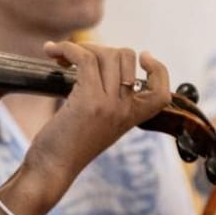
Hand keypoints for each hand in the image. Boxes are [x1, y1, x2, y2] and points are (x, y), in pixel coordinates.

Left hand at [23, 43, 170, 198]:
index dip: (158, 70)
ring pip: (105, 54)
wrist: (53, 167)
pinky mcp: (88, 100)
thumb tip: (97, 64)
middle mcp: (126, 110)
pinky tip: (54, 52)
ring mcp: (109, 105)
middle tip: (77, 58)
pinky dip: (68, 49)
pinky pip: (85, 59)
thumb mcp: (99, 123)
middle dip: (100, 49)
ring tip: (60, 56)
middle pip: (126, 57)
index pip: (163, 92)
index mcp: (132, 118)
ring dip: (79, 47)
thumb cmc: (68, 145)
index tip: (143, 56)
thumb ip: (109, 101)